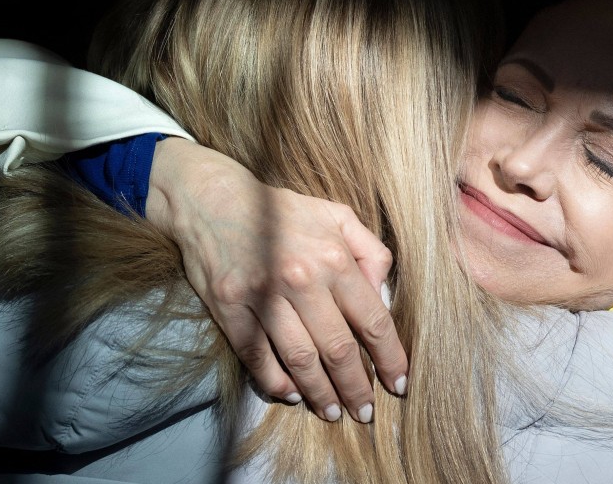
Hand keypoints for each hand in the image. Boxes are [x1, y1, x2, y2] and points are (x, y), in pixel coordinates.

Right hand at [145, 137, 406, 422]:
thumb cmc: (281, 210)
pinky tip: (292, 393)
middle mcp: (301, 279)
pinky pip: (258, 356)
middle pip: (339, 350)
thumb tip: (384, 292)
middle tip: (365, 412)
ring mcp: (263, 296)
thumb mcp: (337, 215)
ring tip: (333, 412)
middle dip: (357, 388)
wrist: (213, 200)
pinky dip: (277, 381)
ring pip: (300, 360)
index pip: (373, 320)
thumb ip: (370, 250)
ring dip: (320, 394)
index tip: (399, 384)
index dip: (390, 358)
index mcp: (334, 258)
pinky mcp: (230, 308)